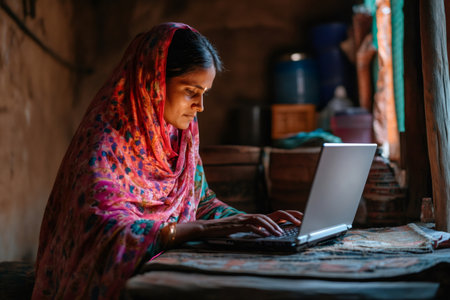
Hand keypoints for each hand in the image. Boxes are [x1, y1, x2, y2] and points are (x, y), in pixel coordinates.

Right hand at [173, 210, 302, 244]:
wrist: (208, 228)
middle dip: (288, 217)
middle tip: (299, 223)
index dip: (290, 215)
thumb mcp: (245, 230)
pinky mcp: (237, 224)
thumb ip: (257, 230)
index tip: (302, 218)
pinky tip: (264, 235)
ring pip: (263, 219)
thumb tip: (269, 233)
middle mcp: (253, 216)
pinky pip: (250, 226)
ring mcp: (245, 219)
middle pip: (274, 213)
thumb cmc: (227, 230)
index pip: (277, 214)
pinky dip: (258, 230)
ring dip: (273, 226)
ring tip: (280, 233)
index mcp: (256, 218)